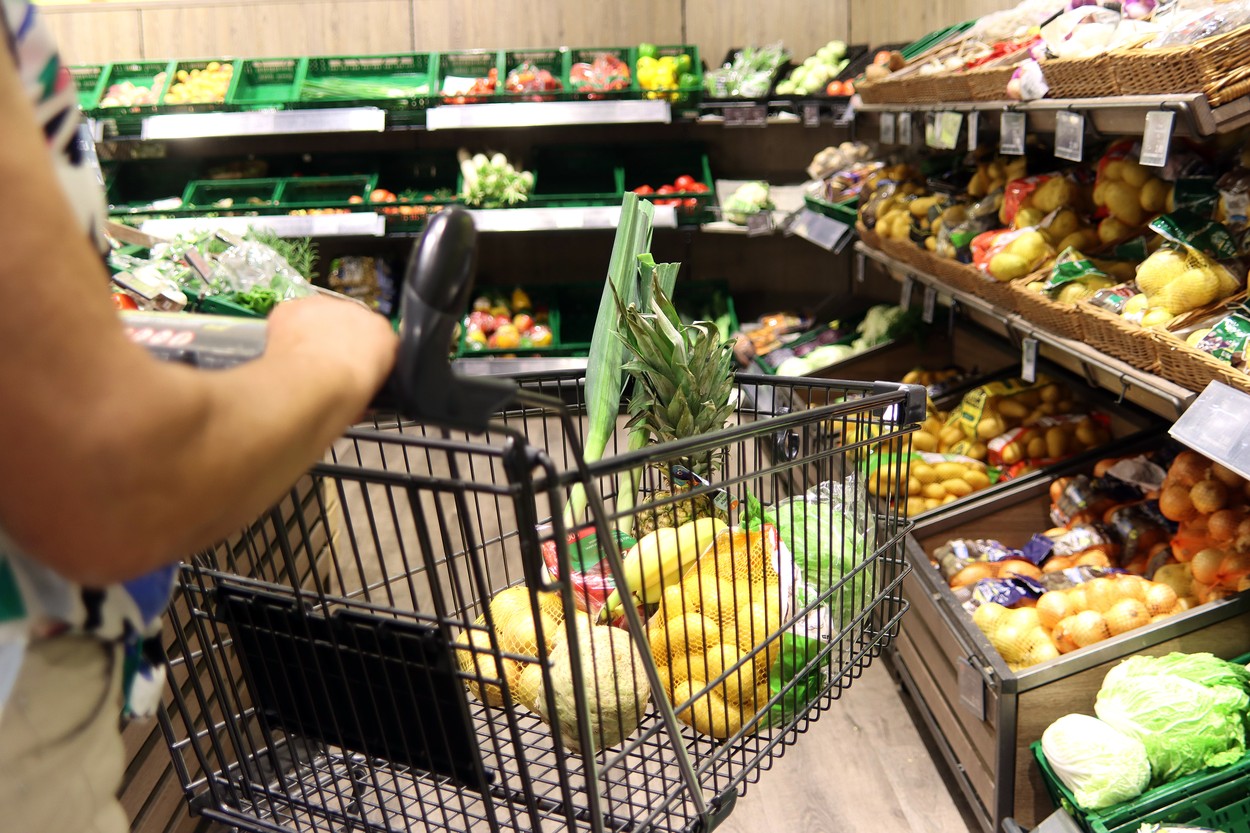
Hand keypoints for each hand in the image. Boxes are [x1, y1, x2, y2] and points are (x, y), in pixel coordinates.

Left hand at [266, 295, 397, 403]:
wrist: (311, 386)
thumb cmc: (344, 398)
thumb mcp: (369, 397)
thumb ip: (366, 382)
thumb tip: (355, 388)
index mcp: (384, 337)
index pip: (376, 339)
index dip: (361, 355)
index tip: (352, 370)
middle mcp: (358, 313)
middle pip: (348, 322)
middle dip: (338, 340)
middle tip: (325, 367)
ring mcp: (325, 306)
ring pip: (319, 315)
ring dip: (313, 333)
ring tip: (302, 361)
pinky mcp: (295, 305)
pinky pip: (292, 314)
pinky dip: (287, 329)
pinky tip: (285, 350)